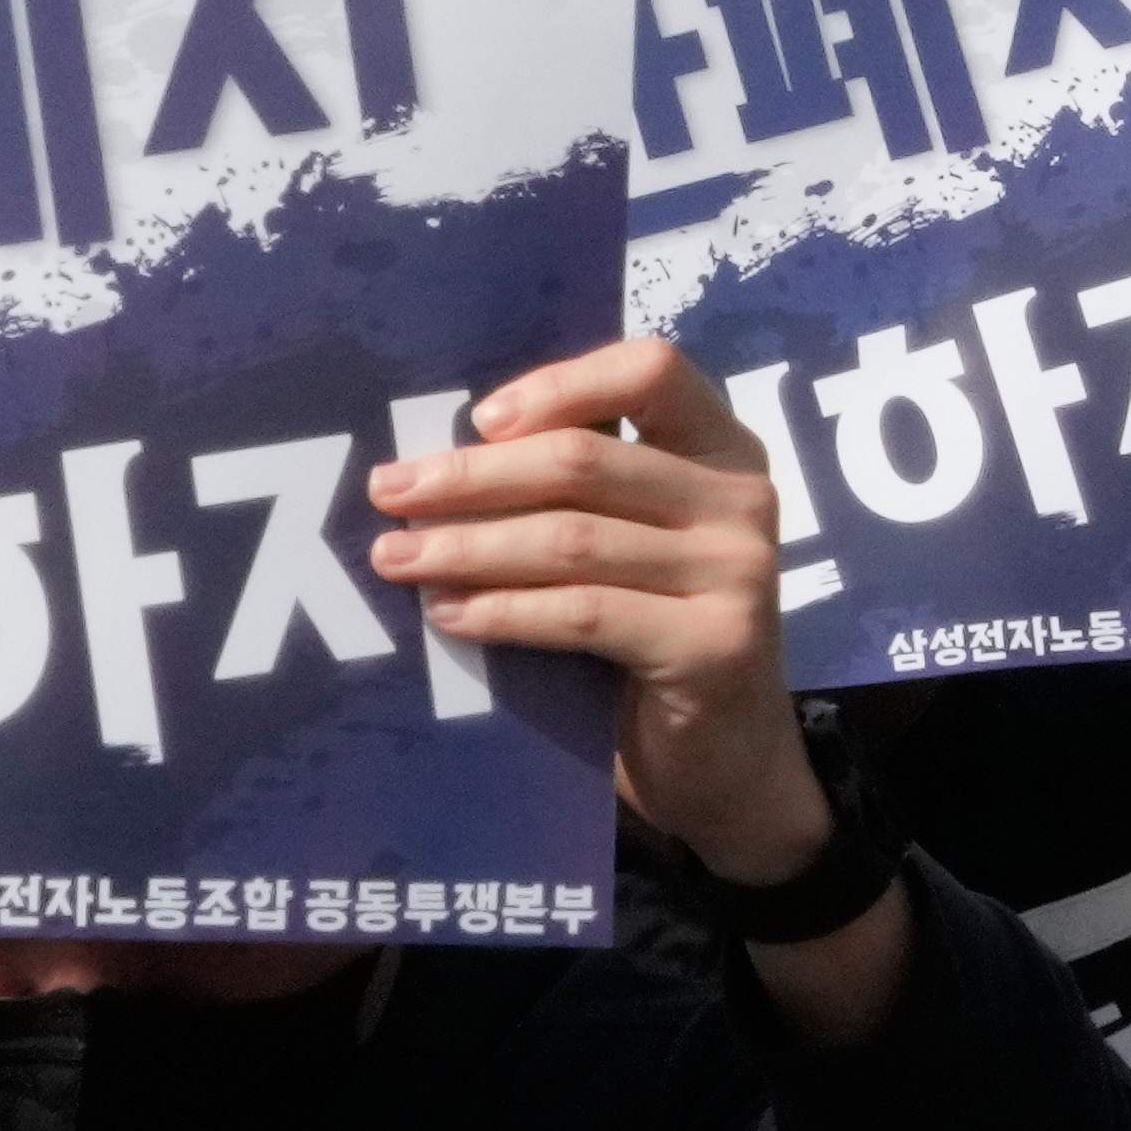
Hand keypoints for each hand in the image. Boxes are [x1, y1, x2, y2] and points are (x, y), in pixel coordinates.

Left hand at [362, 340, 829, 884]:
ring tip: (396, 558)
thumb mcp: (635, 543)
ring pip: (574, 540)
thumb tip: (441, 462)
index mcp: (722, 446)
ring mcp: (737, 570)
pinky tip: (449, 613)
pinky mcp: (714, 645)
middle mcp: (741, 496)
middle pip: (588, 460)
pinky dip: (506, 611)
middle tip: (389, 491)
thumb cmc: (658, 632)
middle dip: (474, 476)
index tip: (478, 419)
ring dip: (470, 546)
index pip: (651, 370)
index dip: (561, 384)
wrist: (729, 759)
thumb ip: (581, 495)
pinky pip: (584, 615)